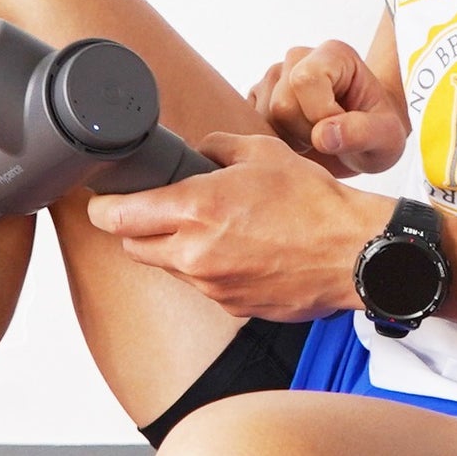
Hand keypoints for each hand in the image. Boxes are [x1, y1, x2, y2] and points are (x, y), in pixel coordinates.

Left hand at [85, 131, 385, 321]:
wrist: (354, 253)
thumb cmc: (312, 201)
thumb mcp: (261, 152)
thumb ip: (215, 149)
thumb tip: (196, 154)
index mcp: (195, 211)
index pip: (117, 218)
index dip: (103, 207)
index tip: (102, 201)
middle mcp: (195, 255)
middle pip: (133, 248)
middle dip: (137, 229)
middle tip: (157, 211)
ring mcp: (212, 286)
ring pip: (169, 269)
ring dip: (176, 250)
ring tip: (213, 229)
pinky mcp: (232, 306)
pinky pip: (204, 286)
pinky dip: (210, 270)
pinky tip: (241, 252)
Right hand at [246, 41, 407, 177]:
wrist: (365, 135)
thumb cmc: (379, 131)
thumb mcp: (387, 139)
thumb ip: (361, 133)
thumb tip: (323, 136)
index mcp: (333, 54)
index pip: (305, 81)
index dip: (321, 115)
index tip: (342, 129)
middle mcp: (299, 57)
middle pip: (281, 105)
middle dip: (304, 134)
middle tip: (329, 139)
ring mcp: (274, 76)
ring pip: (263, 119)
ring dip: (289, 140)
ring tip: (315, 138)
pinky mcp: (258, 95)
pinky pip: (252, 124)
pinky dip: (274, 141)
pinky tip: (298, 140)